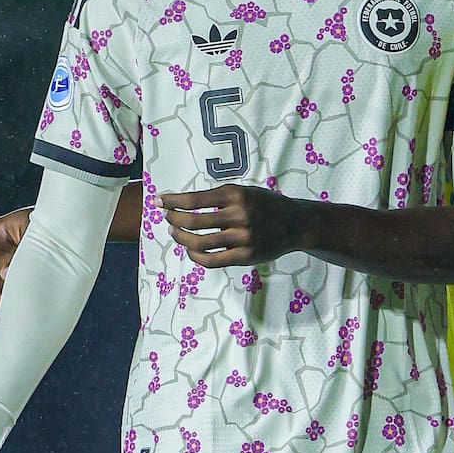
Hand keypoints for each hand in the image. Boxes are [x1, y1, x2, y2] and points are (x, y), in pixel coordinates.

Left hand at [157, 184, 301, 267]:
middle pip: (193, 221)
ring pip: (199, 243)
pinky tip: (190, 250)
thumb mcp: (244, 191)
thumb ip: (218, 198)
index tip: (158, 201)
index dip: (172, 201)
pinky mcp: (245, 256)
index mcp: (236, 194)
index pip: (195, 199)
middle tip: (167, 217)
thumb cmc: (264, 205)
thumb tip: (182, 204)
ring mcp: (243, 238)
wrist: (295, 224)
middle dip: (173, 219)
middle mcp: (239, 215)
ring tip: (174, 232)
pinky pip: (212, 260)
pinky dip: (195, 256)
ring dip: (181, 238)